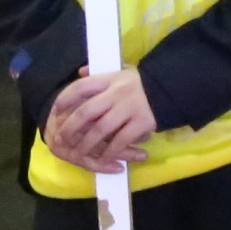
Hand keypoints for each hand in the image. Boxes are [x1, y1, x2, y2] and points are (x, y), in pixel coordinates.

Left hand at [41, 67, 157, 174]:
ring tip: (78, 153)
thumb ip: (100, 75)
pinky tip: (104, 157)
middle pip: (87, 112)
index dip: (65, 100)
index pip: (81, 87)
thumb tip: (80, 73)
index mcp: (110, 79)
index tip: (56, 112)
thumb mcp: (122, 72)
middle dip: (71, 127)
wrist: (173, 88)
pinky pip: (121, 140)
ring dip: (87, 144)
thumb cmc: (143, 83)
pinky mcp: (143, 122)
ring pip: (101, 129)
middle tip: (61, 139)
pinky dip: (110, 150)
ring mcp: (130, 108)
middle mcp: (118, 93)